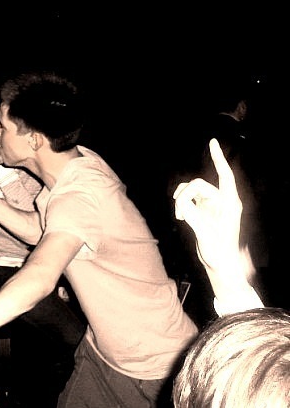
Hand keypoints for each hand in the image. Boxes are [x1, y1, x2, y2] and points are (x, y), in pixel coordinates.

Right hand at [173, 138, 249, 278]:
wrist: (220, 265)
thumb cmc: (218, 252)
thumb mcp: (206, 234)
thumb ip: (194, 216)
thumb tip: (181, 204)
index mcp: (229, 203)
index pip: (224, 175)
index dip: (218, 158)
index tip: (212, 142)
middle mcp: (222, 202)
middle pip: (199, 185)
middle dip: (185, 194)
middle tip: (178, 211)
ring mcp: (212, 206)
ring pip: (192, 191)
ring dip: (182, 200)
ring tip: (179, 216)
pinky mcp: (204, 212)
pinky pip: (189, 200)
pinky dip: (182, 206)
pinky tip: (181, 217)